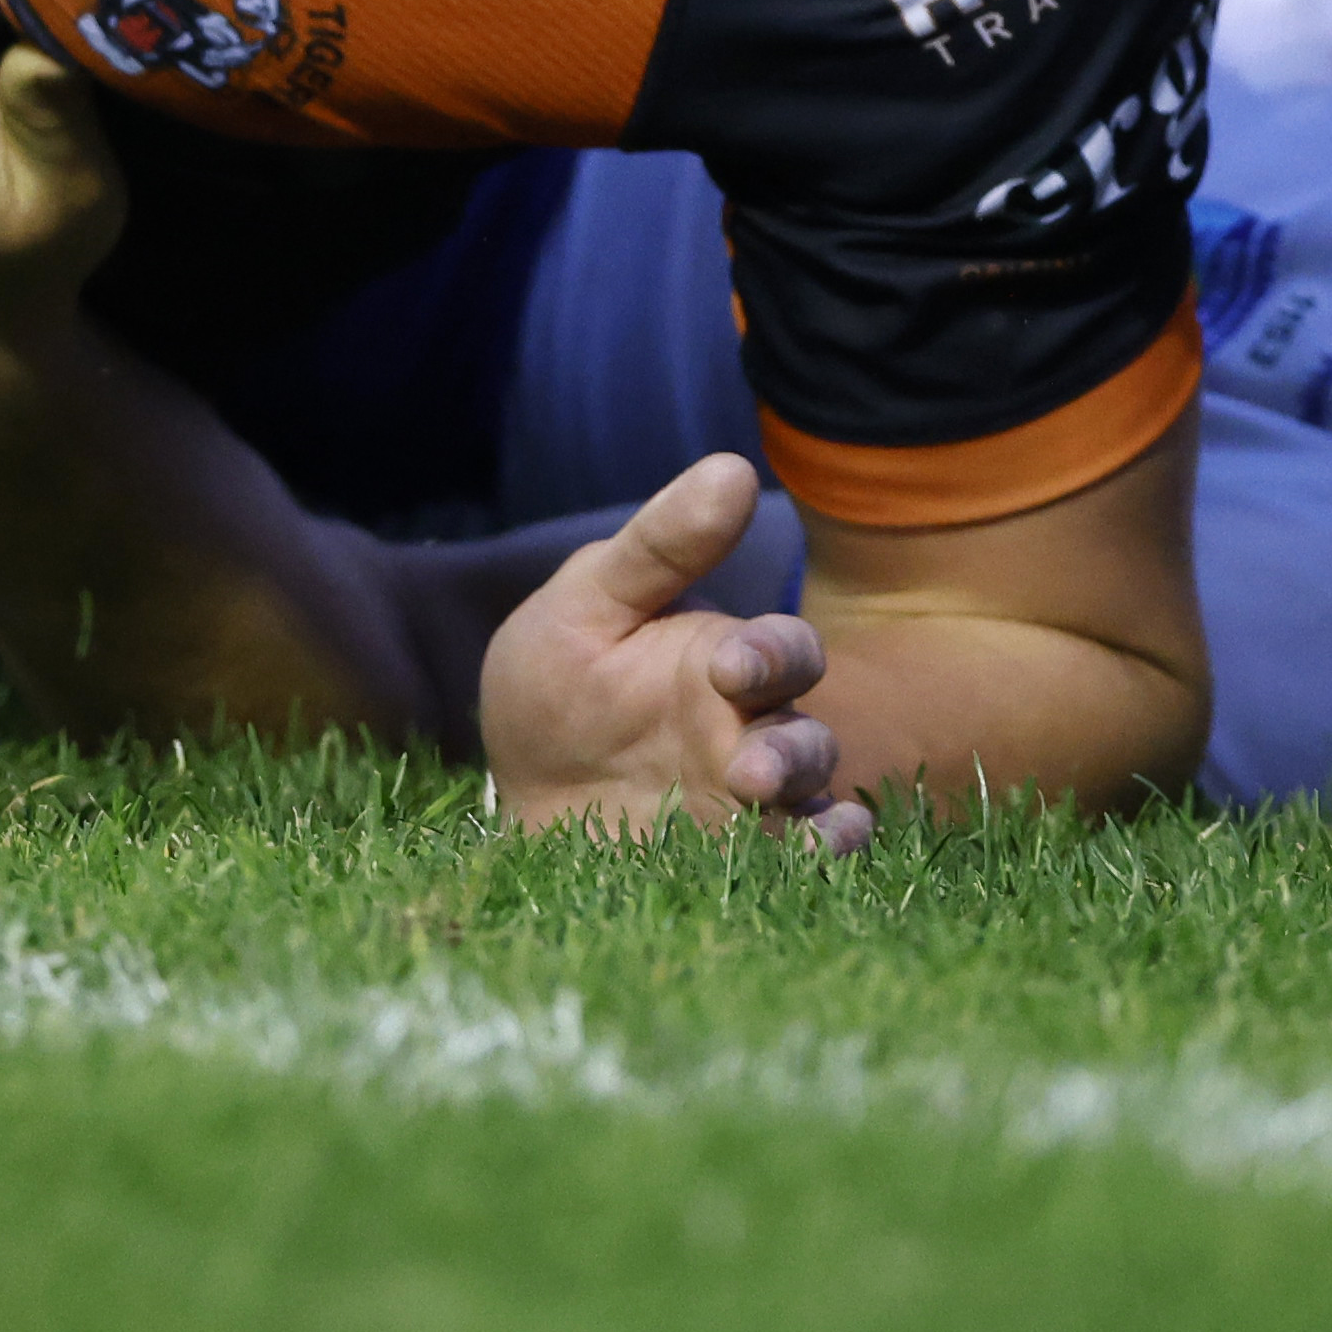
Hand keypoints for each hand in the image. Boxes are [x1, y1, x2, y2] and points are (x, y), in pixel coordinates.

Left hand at [481, 459, 867, 852]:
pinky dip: (817, 863)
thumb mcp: (587, 603)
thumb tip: (733, 468)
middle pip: (808, 734)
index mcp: (722, 662)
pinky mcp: (728, 862)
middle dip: (792, 749)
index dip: (773, 653)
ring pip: (809, 803)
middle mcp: (749, 732)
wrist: (514, 794)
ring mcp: (744, 805)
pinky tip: (816, 862)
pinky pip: (794, 862)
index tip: (730, 665)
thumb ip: (658, 546)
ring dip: (806, 813)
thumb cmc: (555, 684)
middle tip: (750, 768)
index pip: (782, 648)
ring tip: (765, 817)